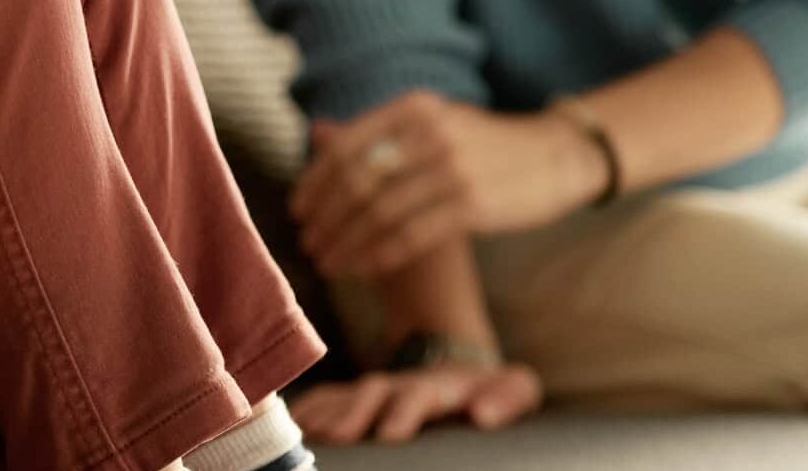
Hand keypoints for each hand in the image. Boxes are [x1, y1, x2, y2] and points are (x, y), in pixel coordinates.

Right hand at [289, 363, 541, 443]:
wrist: (463, 368)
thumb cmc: (493, 390)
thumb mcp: (516, 387)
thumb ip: (508, 397)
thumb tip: (482, 415)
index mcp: (441, 386)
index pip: (419, 393)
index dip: (404, 411)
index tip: (391, 435)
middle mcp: (402, 383)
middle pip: (374, 391)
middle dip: (355, 412)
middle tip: (342, 439)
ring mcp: (377, 387)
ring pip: (345, 395)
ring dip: (325, 416)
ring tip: (305, 439)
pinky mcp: (359, 396)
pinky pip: (326, 399)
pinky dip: (307, 411)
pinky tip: (290, 427)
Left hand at [292, 90, 605, 276]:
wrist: (555, 155)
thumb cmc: (484, 144)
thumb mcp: (433, 121)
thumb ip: (377, 132)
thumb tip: (317, 134)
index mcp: (413, 108)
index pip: (346, 148)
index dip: (314, 183)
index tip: (298, 211)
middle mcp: (429, 133)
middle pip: (357, 183)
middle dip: (326, 218)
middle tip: (308, 244)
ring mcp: (451, 168)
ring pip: (379, 213)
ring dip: (347, 243)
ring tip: (328, 262)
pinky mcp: (472, 204)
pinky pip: (410, 235)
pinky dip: (379, 254)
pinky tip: (363, 267)